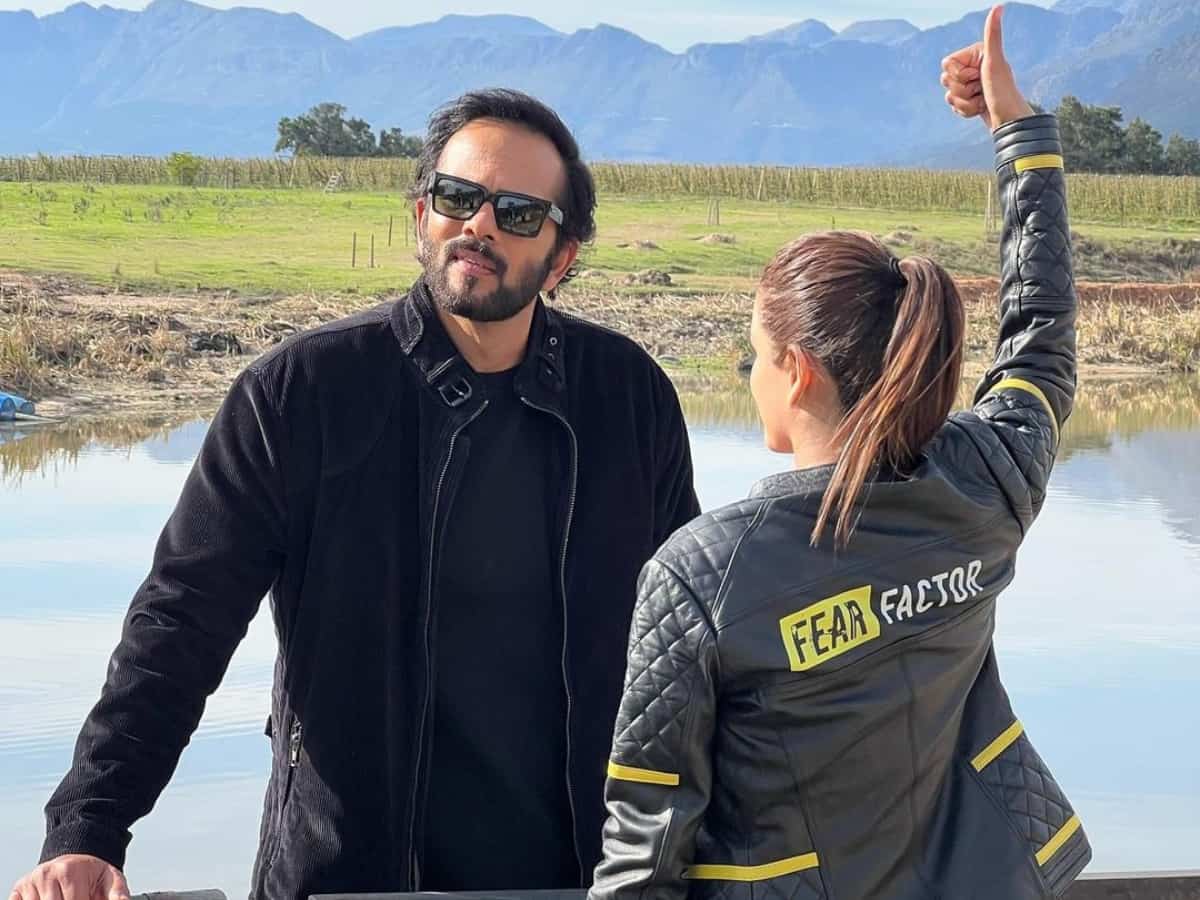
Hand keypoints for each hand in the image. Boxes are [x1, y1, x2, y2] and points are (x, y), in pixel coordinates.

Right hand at [9, 855, 130, 899]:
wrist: (75, 858)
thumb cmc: (92, 872)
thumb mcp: (110, 879)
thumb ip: (118, 894)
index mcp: (69, 870)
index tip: (88, 898)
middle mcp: (46, 874)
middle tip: (79, 896)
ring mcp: (30, 882)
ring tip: (65, 896)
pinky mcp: (19, 889)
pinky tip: (51, 898)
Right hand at [940, 5, 1034, 130]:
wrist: (1009, 120)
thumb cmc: (1003, 91)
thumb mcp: (994, 62)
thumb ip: (993, 34)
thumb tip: (999, 6)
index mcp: (977, 54)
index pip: (946, 64)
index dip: (958, 74)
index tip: (977, 77)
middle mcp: (974, 67)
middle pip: (946, 80)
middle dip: (961, 90)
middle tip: (981, 90)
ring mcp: (972, 84)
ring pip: (949, 96)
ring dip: (964, 103)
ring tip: (982, 101)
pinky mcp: (971, 100)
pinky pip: (954, 107)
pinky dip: (965, 112)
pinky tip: (980, 109)